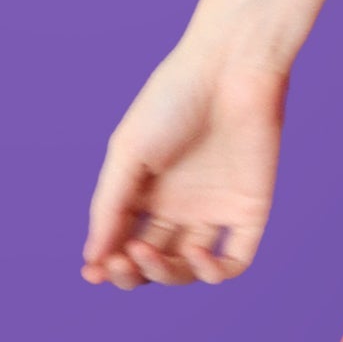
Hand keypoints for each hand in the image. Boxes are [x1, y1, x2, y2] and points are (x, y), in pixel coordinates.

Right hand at [84, 35, 285, 288]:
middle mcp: (179, 206)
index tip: (93, 273)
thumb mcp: (128, 152)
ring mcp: (215, 210)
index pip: (123, 243)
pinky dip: (213, 272)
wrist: (229, 68)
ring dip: (166, 273)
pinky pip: (235, 260)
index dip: (108, 264)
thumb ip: (110, 206)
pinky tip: (196, 257)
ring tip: (147, 253)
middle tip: (122, 261)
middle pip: (153, 261)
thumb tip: (92, 260)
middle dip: (133, 272)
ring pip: (188, 268)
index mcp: (145, 192)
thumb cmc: (172, 100)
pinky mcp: (250, 212)